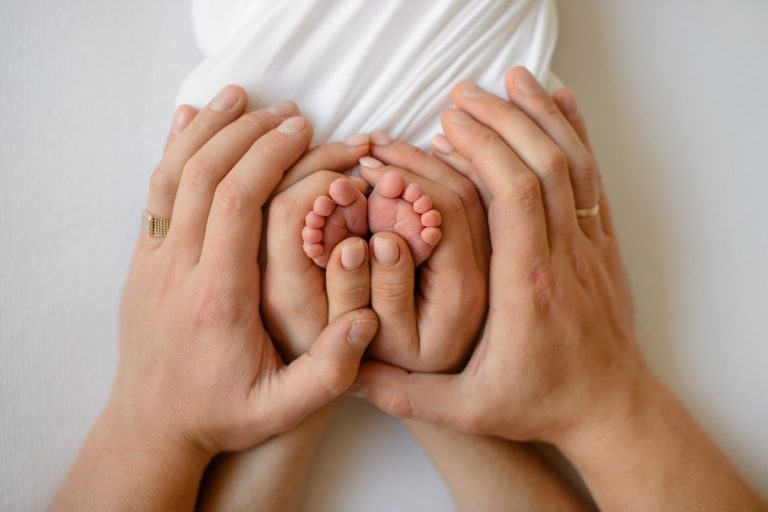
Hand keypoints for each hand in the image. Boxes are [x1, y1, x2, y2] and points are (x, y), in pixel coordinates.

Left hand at [54, 86, 379, 511]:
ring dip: (207, 129)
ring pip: (172, 174)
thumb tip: (367, 320)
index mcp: (216, 298)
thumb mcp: (282, 411)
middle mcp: (176, 271)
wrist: (152, 426)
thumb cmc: (221, 415)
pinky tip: (189, 120)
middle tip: (290, 113)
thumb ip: (330, 372)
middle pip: (204, 175)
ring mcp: (151, 262)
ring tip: (241, 97)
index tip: (305, 133)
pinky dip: (170, 148)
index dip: (270, 158)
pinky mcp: (142, 261)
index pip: (236, 204)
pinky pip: (152, 191)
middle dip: (248, 133)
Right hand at [356, 68, 644, 444]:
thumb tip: (347, 373)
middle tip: (463, 95)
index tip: (447, 126)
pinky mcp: (601, 244)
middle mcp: (564, 259)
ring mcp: (590, 248)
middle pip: (543, 166)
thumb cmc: (541, 406)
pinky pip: (593, 177)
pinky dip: (576, 135)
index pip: (514, 198)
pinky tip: (558, 104)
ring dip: (540, 117)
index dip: (483, 151)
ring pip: (573, 164)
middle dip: (503, 120)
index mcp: (527, 290)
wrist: (612, 409)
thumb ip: (407, 396)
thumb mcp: (468, 412)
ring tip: (509, 81)